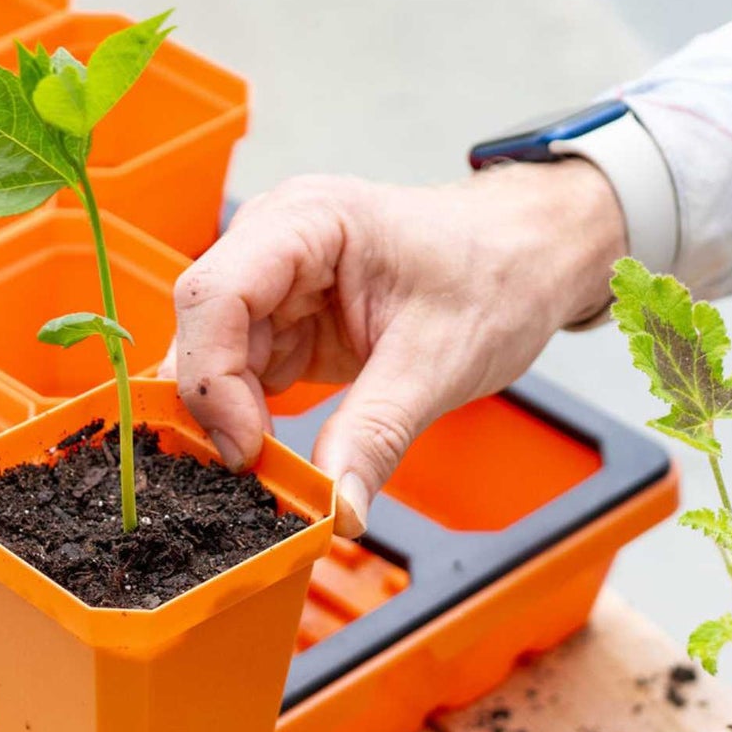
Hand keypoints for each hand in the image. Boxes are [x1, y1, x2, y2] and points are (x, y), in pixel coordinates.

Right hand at [168, 160, 625, 535]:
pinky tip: (274, 456)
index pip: (215, 294)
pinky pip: (243, 376)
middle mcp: (275, 242)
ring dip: (232, 418)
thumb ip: (378, 434)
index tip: (248, 449)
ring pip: (214, 358)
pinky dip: (252, 420)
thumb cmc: (496, 273)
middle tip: (255, 475)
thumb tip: (338, 511)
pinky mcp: (286, 324)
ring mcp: (277, 284)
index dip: (212, 378)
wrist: (530, 258)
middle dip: (216, 405)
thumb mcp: (439, 362)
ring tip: (272, 472)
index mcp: (306, 221)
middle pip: (201, 327)